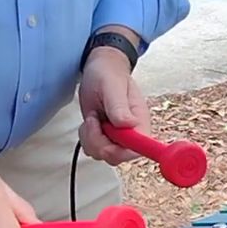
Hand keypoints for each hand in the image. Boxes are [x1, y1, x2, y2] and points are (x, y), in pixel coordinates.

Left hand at [78, 45, 150, 165]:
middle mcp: (131, 135)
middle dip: (98, 142)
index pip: (137, 150)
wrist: (100, 71)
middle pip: (116, 156)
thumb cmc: (108, 74)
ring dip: (90, 139)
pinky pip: (93, 150)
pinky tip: (90, 122)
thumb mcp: (112, 87)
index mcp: (140, 123)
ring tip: (92, 118)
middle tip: (94, 120)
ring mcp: (118, 139)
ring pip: (102, 155)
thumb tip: (128, 124)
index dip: (120, 151)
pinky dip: (86, 138)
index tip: (107, 135)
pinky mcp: (106, 139)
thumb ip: (119, 106)